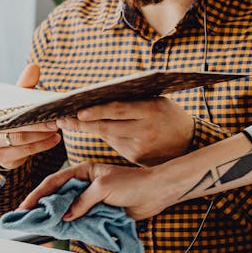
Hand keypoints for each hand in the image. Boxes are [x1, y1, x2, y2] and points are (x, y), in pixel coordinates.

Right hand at [0, 63, 60, 171]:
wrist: (2, 145)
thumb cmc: (12, 117)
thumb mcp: (17, 101)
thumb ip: (25, 85)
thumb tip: (34, 67)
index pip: (8, 111)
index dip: (27, 110)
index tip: (46, 109)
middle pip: (15, 128)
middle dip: (38, 125)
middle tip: (56, 122)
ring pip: (21, 141)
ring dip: (42, 136)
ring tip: (57, 130)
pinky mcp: (4, 159)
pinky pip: (26, 152)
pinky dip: (43, 145)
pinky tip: (55, 139)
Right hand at [19, 160, 181, 220]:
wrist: (156, 193)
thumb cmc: (133, 183)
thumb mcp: (103, 187)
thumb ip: (83, 201)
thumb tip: (67, 215)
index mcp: (83, 171)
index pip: (55, 181)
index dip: (38, 194)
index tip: (26, 206)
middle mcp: (84, 184)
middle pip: (58, 196)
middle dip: (42, 206)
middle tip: (27, 218)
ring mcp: (91, 199)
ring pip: (67, 209)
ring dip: (55, 218)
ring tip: (39, 226)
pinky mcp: (98, 212)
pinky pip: (80, 219)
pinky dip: (70, 225)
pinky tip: (60, 231)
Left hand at [57, 97, 194, 165]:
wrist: (190, 142)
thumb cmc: (168, 115)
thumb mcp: (157, 100)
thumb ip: (133, 99)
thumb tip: (99, 94)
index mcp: (151, 110)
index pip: (118, 110)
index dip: (96, 111)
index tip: (77, 111)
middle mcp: (145, 130)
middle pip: (107, 126)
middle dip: (82, 123)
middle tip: (62, 119)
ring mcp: (140, 147)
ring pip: (108, 136)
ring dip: (89, 129)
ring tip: (69, 121)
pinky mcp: (136, 158)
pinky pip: (114, 145)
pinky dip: (103, 136)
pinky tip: (91, 129)